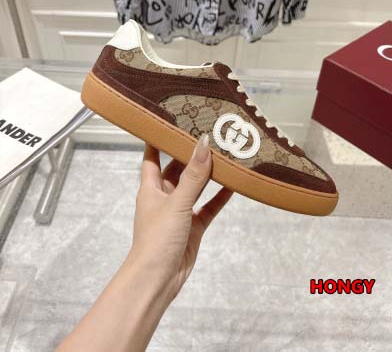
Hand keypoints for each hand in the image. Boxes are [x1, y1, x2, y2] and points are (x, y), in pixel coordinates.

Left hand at [128, 133, 232, 300]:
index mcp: (150, 187)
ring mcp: (179, 211)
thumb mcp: (177, 202)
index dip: (158, 138)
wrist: (158, 279)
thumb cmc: (157, 239)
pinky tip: (233, 185)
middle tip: (208, 134)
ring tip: (224, 155)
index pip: (152, 156)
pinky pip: (208, 206)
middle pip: (177, 168)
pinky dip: (219, 197)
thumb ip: (193, 175)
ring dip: (207, 174)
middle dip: (191, 154)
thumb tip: (203, 143)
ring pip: (195, 187)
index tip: (170, 119)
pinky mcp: (193, 226)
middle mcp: (164, 196)